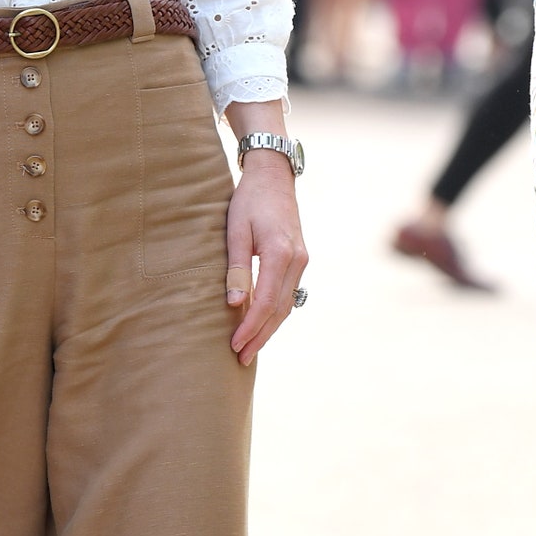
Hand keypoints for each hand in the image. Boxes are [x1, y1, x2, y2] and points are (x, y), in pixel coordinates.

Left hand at [225, 156, 308, 366]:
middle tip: (241, 359)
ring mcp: (301, 261)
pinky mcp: (299, 261)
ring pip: (286, 305)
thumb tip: (235, 304)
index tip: (234, 345)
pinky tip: (261, 325)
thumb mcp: (235, 230)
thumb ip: (235, 268)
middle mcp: (297, 260)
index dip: (250, 327)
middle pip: (279, 310)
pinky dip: (275, 313)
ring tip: (249, 349)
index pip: (265, 301)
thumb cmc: (249, 200)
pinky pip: (288, 294)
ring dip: (269, 329)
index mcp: (280, 253)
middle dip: (260, 337)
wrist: (274, 177)